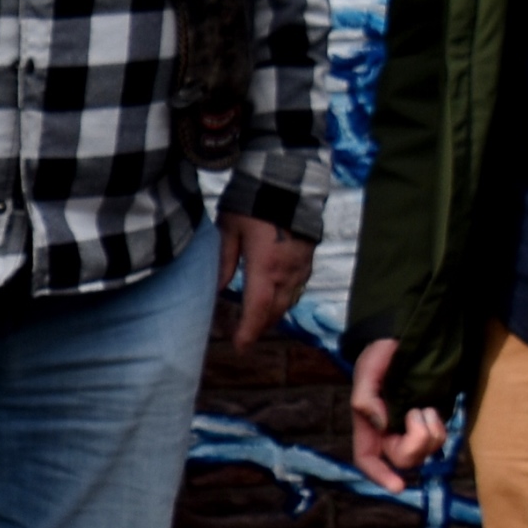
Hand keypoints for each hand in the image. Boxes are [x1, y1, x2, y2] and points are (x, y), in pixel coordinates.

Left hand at [217, 214, 315, 351]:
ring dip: (273, 315)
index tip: (240, 346)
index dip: (249, 331)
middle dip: (260, 326)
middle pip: (275, 310)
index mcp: (265, 266)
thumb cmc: (252, 202)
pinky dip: (284, 299)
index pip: (257, 309)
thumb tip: (218, 289)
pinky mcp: (308, 259)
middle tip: (244, 337)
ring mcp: (301, 266)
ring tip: (257, 321)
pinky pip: (297, 288)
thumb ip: (224, 261)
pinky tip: (273, 298)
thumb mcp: (228, 229)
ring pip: (288, 301)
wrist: (288, 181)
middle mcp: (287, 272)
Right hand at [349, 337, 448, 491]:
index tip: (398, 486)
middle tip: (418, 412)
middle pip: (403, 460)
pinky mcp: (429, 424)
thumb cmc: (380, 354)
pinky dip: (439, 427)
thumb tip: (382, 423)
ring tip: (424, 407)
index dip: (380, 476)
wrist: (405, 340)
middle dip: (416, 442)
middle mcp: (388, 433)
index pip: (368, 460)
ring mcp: (410, 430)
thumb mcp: (367, 371)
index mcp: (368, 426)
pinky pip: (439, 441)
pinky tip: (432, 410)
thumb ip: (366, 399)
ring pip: (426, 453)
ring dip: (430, 432)